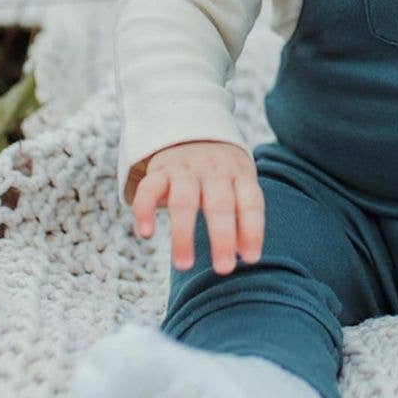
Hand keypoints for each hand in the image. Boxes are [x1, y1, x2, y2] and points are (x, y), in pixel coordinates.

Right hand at [132, 140, 264, 275]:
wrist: (191, 128)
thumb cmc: (221, 171)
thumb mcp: (239, 182)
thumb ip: (244, 215)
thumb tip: (248, 256)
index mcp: (239, 174)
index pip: (250, 201)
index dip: (252, 229)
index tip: (251, 259)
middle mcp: (213, 170)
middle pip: (220, 203)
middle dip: (222, 237)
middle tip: (224, 270)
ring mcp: (185, 169)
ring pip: (184, 201)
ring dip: (184, 234)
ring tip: (184, 265)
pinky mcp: (159, 170)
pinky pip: (149, 189)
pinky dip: (145, 210)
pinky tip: (146, 234)